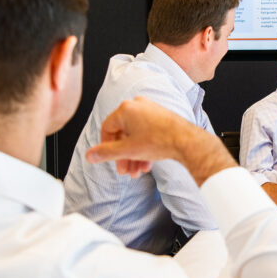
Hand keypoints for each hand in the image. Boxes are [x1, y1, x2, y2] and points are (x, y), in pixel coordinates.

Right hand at [85, 97, 234, 184]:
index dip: (106, 146)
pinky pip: (147, 133)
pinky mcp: (161, 117)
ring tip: (138, 172)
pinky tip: (147, 164)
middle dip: (123, 156)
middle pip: (123, 134)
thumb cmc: (158, 141)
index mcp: (125, 109)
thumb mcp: (128, 150)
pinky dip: (145, 148)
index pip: (107, 128)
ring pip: (136, 136)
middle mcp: (137, 105)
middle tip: (125, 171)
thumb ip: (106, 153)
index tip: (108, 159)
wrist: (187, 141)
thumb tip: (89, 156)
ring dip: (134, 155)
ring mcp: (150, 110)